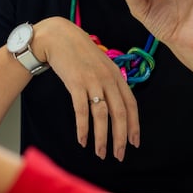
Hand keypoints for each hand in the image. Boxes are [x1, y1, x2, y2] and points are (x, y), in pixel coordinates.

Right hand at [32, 17, 139, 160]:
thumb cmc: (78, 52)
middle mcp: (107, 79)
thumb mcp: (100, 64)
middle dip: (120, 138)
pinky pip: (81, 111)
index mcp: (116, 75)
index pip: (131, 105)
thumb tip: (114, 105)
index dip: (134, 126)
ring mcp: (92, 81)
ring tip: (100, 153)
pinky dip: (83, 128)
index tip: (134, 143)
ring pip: (101, 115)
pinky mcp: (75, 83)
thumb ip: (109, 82)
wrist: (58, 37)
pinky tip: (82, 140)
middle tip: (119, 155)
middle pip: (119, 113)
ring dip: (102, 137)